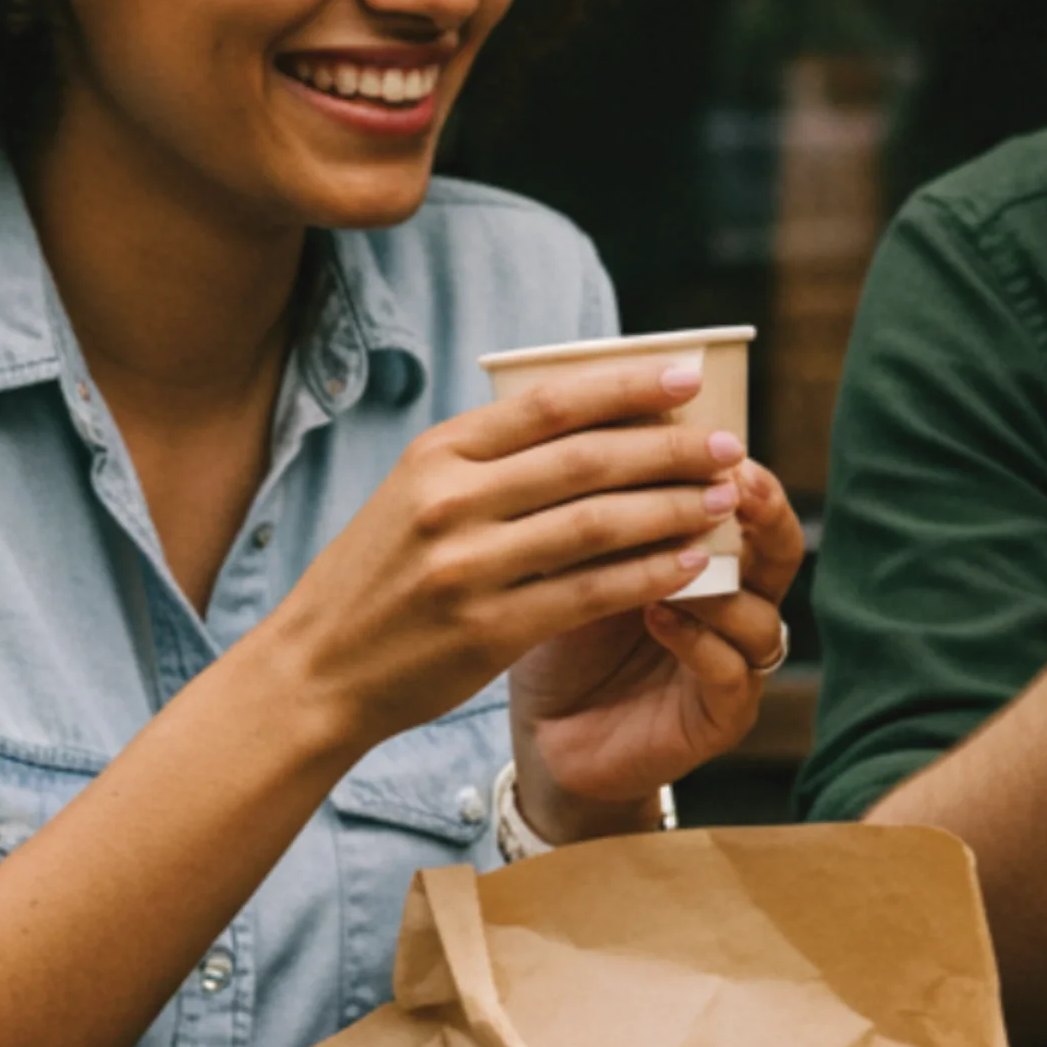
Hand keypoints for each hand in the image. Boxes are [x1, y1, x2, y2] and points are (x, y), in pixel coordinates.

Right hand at [267, 352, 749, 755]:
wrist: (317, 669)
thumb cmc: (382, 575)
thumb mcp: (416, 493)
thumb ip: (490, 458)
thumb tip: (595, 414)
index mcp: (437, 454)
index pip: (549, 403)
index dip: (627, 386)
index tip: (689, 376)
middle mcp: (451, 501)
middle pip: (587, 459)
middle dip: (671, 448)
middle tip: (730, 445)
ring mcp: (468, 567)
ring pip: (598, 523)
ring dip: (672, 508)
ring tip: (724, 499)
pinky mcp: (487, 630)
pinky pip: (591, 592)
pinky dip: (648, 574)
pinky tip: (690, 564)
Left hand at [509, 454, 807, 837]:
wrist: (544, 728)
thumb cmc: (557, 622)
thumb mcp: (571, 550)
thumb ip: (597, 500)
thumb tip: (596, 410)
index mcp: (711, 551)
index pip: (746, 496)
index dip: (732, 462)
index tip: (705, 428)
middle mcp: (738, 602)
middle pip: (781, 548)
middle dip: (762, 511)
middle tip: (731, 481)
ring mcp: (736, 661)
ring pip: (764, 614)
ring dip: (722, 583)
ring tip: (679, 558)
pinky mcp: (722, 715)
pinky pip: (732, 672)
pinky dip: (700, 641)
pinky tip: (659, 617)